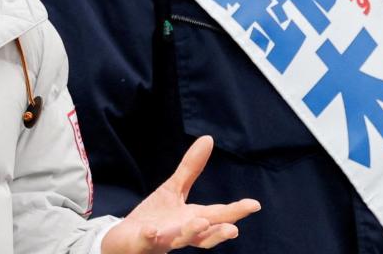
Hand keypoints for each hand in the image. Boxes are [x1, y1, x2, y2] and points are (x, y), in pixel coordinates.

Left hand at [101, 136, 260, 252]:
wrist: (128, 238)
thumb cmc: (157, 216)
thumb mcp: (174, 189)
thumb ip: (191, 168)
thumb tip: (208, 138)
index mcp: (193, 219)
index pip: (218, 215)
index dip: (236, 211)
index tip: (254, 204)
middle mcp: (183, 232)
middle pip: (204, 233)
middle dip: (219, 232)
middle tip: (233, 229)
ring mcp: (163, 239)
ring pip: (179, 241)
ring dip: (190, 233)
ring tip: (200, 222)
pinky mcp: (142, 243)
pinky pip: (146, 241)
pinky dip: (149, 237)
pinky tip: (150, 230)